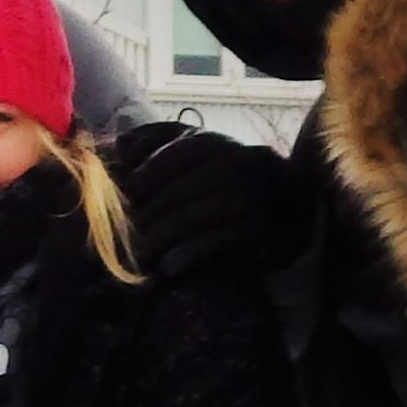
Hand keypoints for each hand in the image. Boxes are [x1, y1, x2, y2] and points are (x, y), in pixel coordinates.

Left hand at [110, 123, 298, 281]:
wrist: (286, 201)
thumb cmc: (225, 173)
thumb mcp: (197, 146)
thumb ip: (157, 139)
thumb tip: (120, 145)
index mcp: (214, 146)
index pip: (174, 157)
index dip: (146, 176)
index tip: (129, 194)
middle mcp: (233, 169)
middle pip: (174, 193)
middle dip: (144, 217)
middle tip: (124, 236)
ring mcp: (246, 201)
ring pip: (188, 220)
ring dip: (157, 240)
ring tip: (139, 254)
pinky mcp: (256, 232)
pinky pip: (213, 245)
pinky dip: (186, 256)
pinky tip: (167, 267)